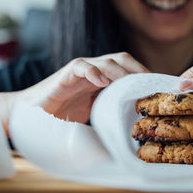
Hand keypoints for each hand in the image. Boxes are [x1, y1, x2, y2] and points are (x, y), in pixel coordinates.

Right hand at [23, 52, 148, 122]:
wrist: (33, 115)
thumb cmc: (65, 116)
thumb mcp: (94, 116)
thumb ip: (111, 116)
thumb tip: (132, 132)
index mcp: (104, 79)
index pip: (129, 70)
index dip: (144, 75)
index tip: (159, 87)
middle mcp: (95, 72)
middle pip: (123, 60)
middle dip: (139, 69)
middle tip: (152, 84)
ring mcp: (81, 71)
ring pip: (106, 61)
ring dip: (122, 72)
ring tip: (133, 84)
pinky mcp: (65, 75)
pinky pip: (81, 67)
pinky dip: (93, 72)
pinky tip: (103, 83)